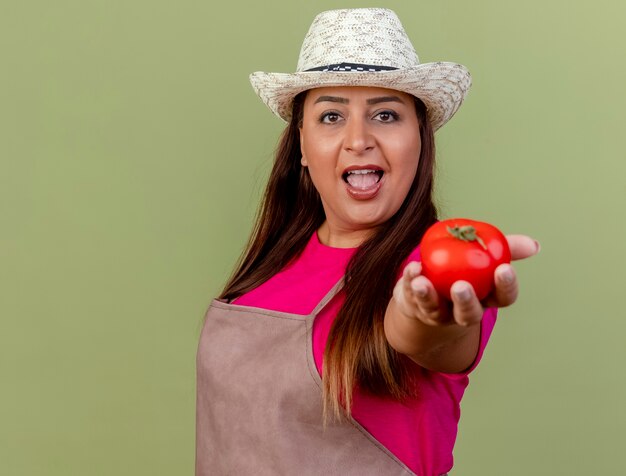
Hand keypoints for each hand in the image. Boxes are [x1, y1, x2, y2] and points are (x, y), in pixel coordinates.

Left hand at [394, 234, 539, 326]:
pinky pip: (412, 296)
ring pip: (435, 310)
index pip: (502, 298)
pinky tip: (412, 269)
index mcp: (486, 299)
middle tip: (460, 286)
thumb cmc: (463, 268)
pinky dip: (410, 282)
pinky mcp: (416, 307)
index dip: (505, 287)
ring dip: (428, 296)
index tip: (504, 269)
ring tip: (422, 282)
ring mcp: (438, 314)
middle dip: (465, 301)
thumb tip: (534, 245)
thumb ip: (506, 248)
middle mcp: (463, 312)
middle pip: (468, 314)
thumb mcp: (484, 256)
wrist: (429, 288)